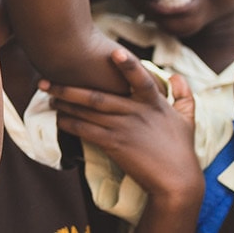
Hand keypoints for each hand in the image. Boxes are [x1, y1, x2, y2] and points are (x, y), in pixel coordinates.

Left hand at [47, 50, 201, 199]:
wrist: (176, 181)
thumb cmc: (181, 149)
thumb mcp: (187, 119)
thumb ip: (183, 95)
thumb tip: (177, 75)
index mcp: (154, 103)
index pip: (141, 80)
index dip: (128, 66)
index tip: (114, 52)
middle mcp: (136, 112)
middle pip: (97, 96)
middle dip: (68, 88)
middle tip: (46, 81)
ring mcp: (124, 128)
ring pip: (87, 112)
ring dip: (65, 104)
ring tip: (48, 98)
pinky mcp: (115, 145)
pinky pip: (86, 131)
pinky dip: (70, 125)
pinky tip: (59, 120)